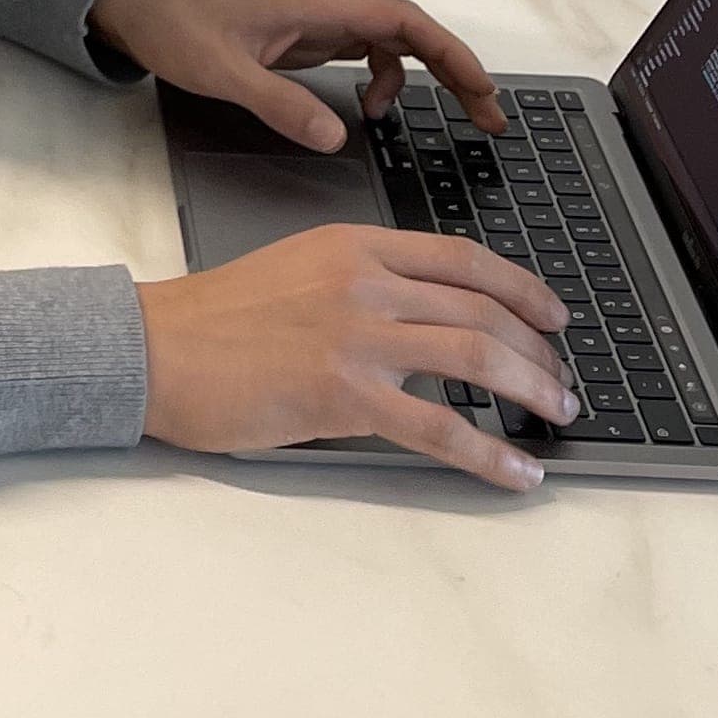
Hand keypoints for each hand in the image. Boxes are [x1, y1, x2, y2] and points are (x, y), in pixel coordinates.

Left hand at [90, 0, 503, 150]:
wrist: (133, 3)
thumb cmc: (173, 24)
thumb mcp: (221, 71)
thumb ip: (277, 102)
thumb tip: (336, 137)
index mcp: (314, 5)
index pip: (404, 21)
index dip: (450, 54)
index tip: (482, 92)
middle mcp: (322, 9)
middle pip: (409, 33)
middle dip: (454, 71)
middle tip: (488, 119)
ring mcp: (311, 24)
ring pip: (387, 45)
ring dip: (419, 78)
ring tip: (438, 122)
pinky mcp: (297, 39)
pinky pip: (358, 55)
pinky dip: (377, 80)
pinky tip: (366, 112)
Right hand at [136, 227, 572, 489]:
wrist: (155, 348)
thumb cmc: (214, 319)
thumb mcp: (297, 269)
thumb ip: (358, 282)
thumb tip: (419, 319)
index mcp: (354, 246)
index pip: (463, 259)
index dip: (522, 288)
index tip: (553, 315)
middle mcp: (364, 282)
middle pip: (482, 307)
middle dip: (538, 348)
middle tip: (562, 380)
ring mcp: (357, 337)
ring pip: (475, 356)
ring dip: (531, 388)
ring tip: (558, 415)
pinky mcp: (344, 395)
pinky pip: (440, 428)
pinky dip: (491, 454)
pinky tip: (517, 472)